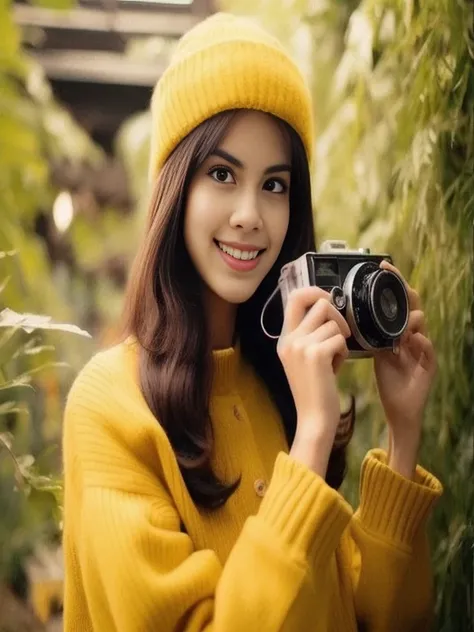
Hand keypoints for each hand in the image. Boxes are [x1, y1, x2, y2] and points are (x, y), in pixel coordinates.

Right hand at [277, 287, 350, 475]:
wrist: (314, 418)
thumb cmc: (314, 390)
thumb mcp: (304, 359)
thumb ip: (309, 334)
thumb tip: (327, 307)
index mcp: (284, 338)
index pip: (294, 297)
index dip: (315, 290)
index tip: (328, 298)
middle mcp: (289, 339)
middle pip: (319, 304)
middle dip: (337, 315)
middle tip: (342, 333)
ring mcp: (301, 346)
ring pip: (333, 324)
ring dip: (341, 340)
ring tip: (334, 360)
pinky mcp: (316, 354)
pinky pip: (340, 340)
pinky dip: (343, 353)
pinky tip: (335, 369)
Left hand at [374, 261, 436, 472]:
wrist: (399, 409)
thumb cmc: (389, 379)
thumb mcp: (377, 353)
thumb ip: (372, 334)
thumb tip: (353, 315)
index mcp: (401, 332)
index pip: (399, 302)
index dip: (394, 284)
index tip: (383, 267)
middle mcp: (414, 336)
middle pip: (413, 306)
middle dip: (404, 290)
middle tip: (392, 276)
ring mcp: (424, 350)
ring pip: (422, 325)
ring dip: (411, 318)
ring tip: (402, 317)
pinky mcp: (429, 367)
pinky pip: (429, 352)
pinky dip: (422, 344)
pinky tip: (415, 339)